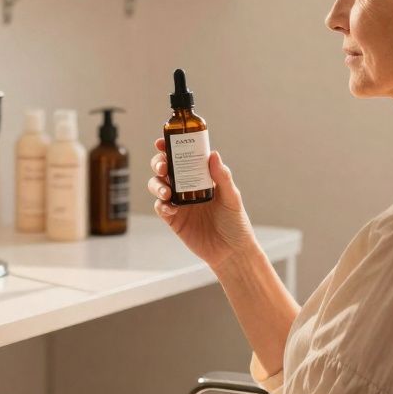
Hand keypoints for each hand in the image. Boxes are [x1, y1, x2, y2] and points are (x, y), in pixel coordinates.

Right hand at [147, 138, 258, 271]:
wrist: (230, 251)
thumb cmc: (235, 222)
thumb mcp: (232, 198)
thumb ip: (222, 177)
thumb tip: (213, 154)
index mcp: (200, 177)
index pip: (182, 157)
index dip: (169, 148)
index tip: (163, 142)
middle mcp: (186, 186)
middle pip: (165, 168)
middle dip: (159, 163)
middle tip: (163, 167)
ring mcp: (178, 202)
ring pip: (158, 185)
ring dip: (157, 184)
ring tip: (166, 191)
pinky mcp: (173, 219)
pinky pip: (160, 207)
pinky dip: (161, 205)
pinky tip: (169, 207)